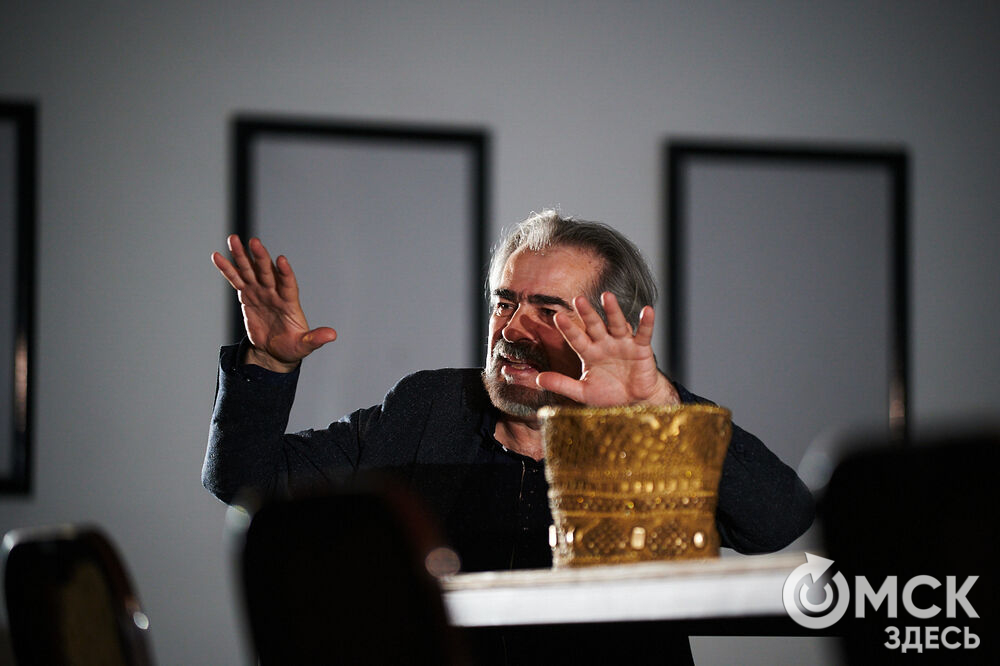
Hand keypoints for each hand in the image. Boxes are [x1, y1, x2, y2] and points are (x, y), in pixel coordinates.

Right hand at [211, 235, 336, 371]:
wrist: (274, 352)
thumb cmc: (292, 347)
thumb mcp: (304, 345)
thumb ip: (315, 339)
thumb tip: (332, 335)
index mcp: (290, 302)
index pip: (288, 284)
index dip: (285, 273)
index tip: (281, 260)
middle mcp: (275, 293)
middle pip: (267, 272)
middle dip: (260, 258)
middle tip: (254, 242)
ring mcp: (260, 292)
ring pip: (250, 271)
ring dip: (241, 256)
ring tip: (233, 239)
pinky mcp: (247, 296)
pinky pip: (236, 280)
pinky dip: (228, 269)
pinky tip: (217, 256)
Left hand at [536, 292, 679, 406]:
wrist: (634, 402)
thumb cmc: (608, 394)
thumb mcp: (583, 392)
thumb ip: (562, 384)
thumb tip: (538, 379)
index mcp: (589, 353)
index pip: (576, 339)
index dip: (568, 329)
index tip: (557, 317)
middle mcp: (605, 344)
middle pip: (594, 326)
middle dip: (587, 313)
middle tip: (578, 299)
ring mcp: (623, 344)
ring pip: (617, 324)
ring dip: (613, 311)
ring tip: (607, 296)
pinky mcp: (641, 349)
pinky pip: (643, 334)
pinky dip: (646, 323)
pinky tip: (647, 310)